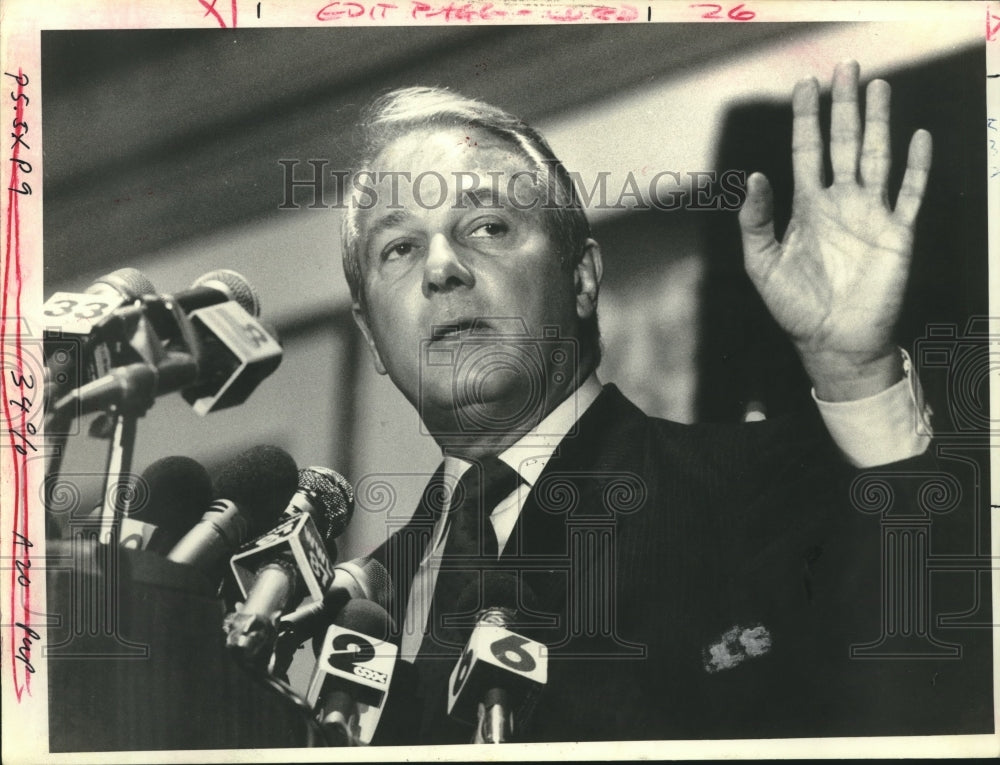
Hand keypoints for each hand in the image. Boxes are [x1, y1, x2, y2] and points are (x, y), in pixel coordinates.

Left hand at [738, 60, 931, 400]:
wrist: (832, 341)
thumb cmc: (794, 306)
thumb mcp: (762, 264)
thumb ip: (756, 221)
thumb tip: (753, 176)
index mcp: (807, 206)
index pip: (807, 151)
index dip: (806, 119)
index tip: (805, 86)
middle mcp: (840, 203)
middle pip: (843, 143)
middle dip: (844, 106)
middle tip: (845, 68)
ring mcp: (871, 214)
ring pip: (876, 156)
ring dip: (878, 122)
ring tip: (878, 87)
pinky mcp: (898, 232)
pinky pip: (910, 193)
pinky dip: (916, 166)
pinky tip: (917, 137)